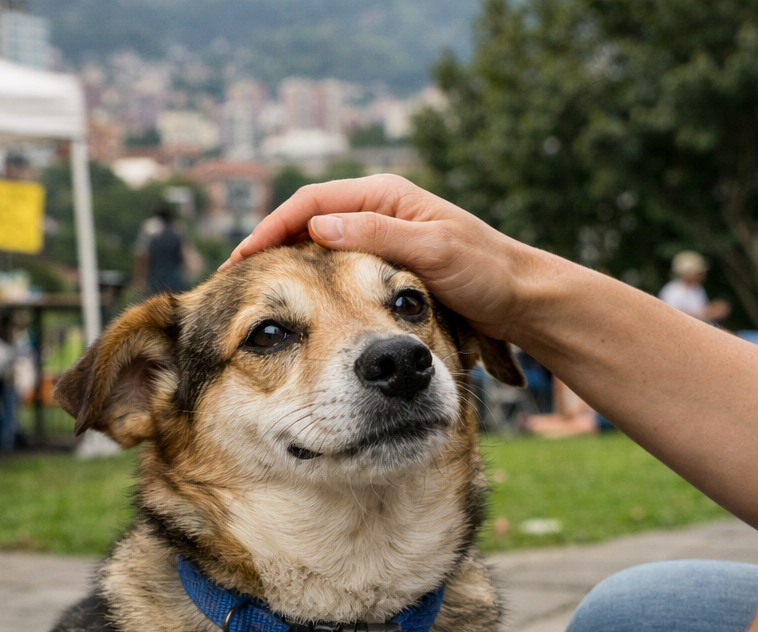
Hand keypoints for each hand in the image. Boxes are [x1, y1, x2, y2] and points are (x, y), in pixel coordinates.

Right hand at [226, 175, 547, 340]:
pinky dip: (310, 284)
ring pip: (319, 247)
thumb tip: (317, 227)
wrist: (524, 301)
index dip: (271, 230)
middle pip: (307, 222)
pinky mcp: (386, 267)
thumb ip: (378, 237)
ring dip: (287, 266)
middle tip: (233, 281)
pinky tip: (297, 310)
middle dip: (269, 248)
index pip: (310, 203)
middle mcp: (380, 211)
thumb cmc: (488, 274)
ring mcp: (381, 238)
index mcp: (386, 196)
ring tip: (255, 296)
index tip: (241, 261)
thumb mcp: (433, 252)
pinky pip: (336, 269)